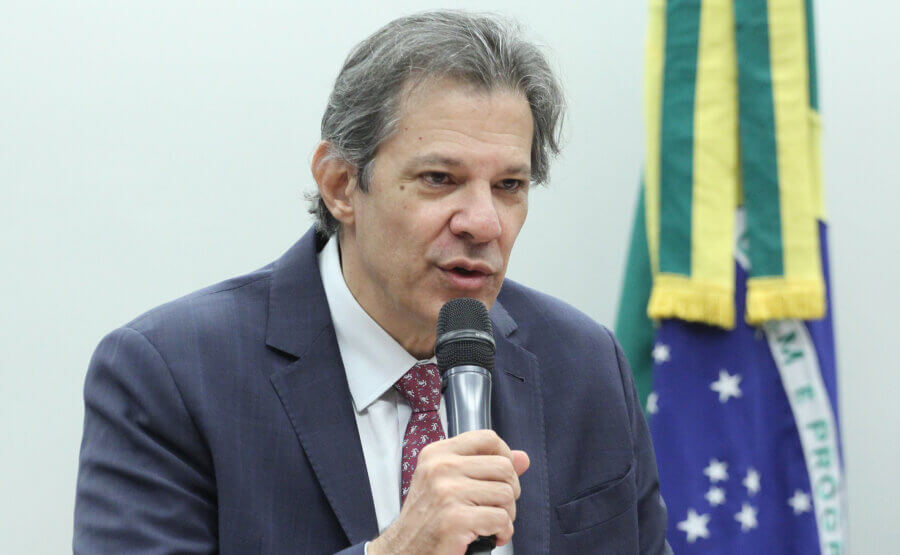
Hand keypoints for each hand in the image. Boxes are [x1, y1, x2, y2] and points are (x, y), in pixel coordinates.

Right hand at [368, 429, 529, 554]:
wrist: (404, 551)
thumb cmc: (427, 519)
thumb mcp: (449, 483)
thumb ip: (486, 467)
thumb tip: (523, 458)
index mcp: (437, 454)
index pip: (487, 438)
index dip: (504, 456)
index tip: (500, 476)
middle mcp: (440, 468)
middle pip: (504, 467)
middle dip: (509, 491)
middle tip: (495, 507)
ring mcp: (447, 493)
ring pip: (506, 494)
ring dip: (506, 515)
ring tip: (489, 523)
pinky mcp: (455, 519)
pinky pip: (502, 519)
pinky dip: (503, 532)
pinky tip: (489, 536)